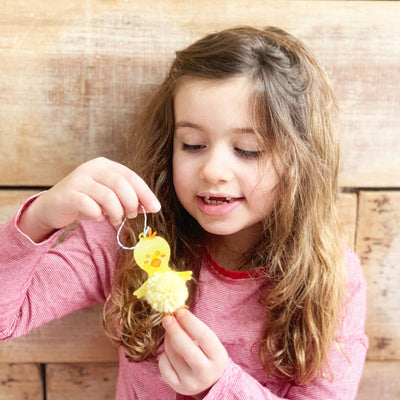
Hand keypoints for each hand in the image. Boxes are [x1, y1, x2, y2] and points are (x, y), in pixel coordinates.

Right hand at [18, 157, 159, 241]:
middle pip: (121, 184)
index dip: (145, 193)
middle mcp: (92, 168)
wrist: (53, 207)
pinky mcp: (68, 194)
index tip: (155, 208)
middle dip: (131, 203)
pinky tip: (98, 218)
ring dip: (116, 212)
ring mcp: (79, 180)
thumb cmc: (86, 201)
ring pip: (108, 196)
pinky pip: (90, 206)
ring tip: (115, 219)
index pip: (131, 176)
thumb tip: (151, 207)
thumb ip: (128, 198)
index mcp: (105, 165)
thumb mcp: (109, 197)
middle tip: (130, 215)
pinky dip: (98, 216)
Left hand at [159, 308, 227, 397]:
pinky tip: (170, 352)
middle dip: (175, 330)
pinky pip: (164, 366)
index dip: (190, 322)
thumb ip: (194, 329)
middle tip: (167, 318)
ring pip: (172, 355)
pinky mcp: (178, 387)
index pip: (203, 336)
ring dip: (168, 340)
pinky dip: (164, 355)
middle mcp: (206, 372)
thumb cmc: (207, 353)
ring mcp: (191, 382)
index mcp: (218, 357)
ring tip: (171, 333)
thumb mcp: (208, 341)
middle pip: (186, 348)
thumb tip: (176, 314)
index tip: (179, 311)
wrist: (210, 381)